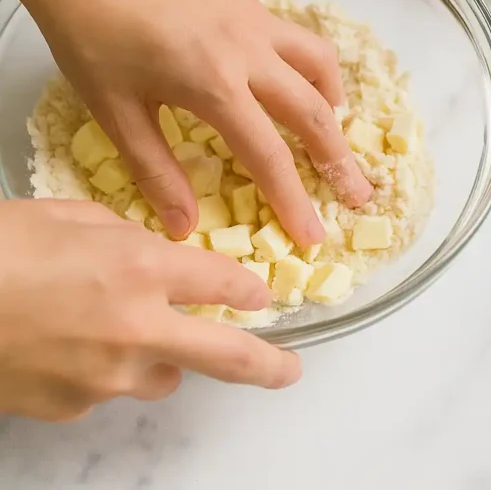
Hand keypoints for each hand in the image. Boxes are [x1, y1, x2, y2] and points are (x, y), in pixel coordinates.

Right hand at [0, 199, 300, 421]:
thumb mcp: (68, 218)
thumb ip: (124, 238)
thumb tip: (150, 254)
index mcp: (141, 269)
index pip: (223, 285)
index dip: (248, 289)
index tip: (259, 295)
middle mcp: (136, 329)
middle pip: (227, 356)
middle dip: (267, 365)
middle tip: (289, 372)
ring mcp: (104, 377)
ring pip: (160, 377)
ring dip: (160, 359)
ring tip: (125, 335)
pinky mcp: (69, 407)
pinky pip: (104, 390)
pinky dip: (100, 371)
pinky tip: (65, 347)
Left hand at [18, 0, 370, 244]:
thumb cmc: (90, 35)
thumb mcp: (115, 113)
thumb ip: (156, 171)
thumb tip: (185, 227)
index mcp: (214, 85)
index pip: (270, 156)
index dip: (294, 202)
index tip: (313, 237)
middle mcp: (249, 53)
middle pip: (314, 114)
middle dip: (340, 161)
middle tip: (359, 195)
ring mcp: (256, 22)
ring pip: (320, 67)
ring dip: (334, 107)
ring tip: (333, 135)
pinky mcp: (251, 4)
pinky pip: (301, 42)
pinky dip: (315, 71)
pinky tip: (298, 85)